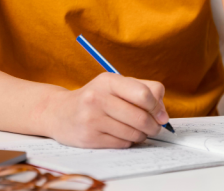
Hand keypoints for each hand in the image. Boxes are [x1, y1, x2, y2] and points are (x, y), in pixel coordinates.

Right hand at [43, 73, 169, 147]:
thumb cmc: (96, 98)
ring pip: (133, 133)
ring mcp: (91, 119)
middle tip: (154, 127)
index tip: (160, 115)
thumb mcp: (116, 85)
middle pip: (141, 117)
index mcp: (108, 80)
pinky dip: (127, 142)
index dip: (157, 107)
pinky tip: (121, 135)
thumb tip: (163, 115)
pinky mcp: (89, 138)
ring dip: (141, 135)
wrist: (60, 113)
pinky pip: (122, 144)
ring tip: (136, 131)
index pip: (144, 94)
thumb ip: (144, 91)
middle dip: (153, 126)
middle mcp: (97, 98)